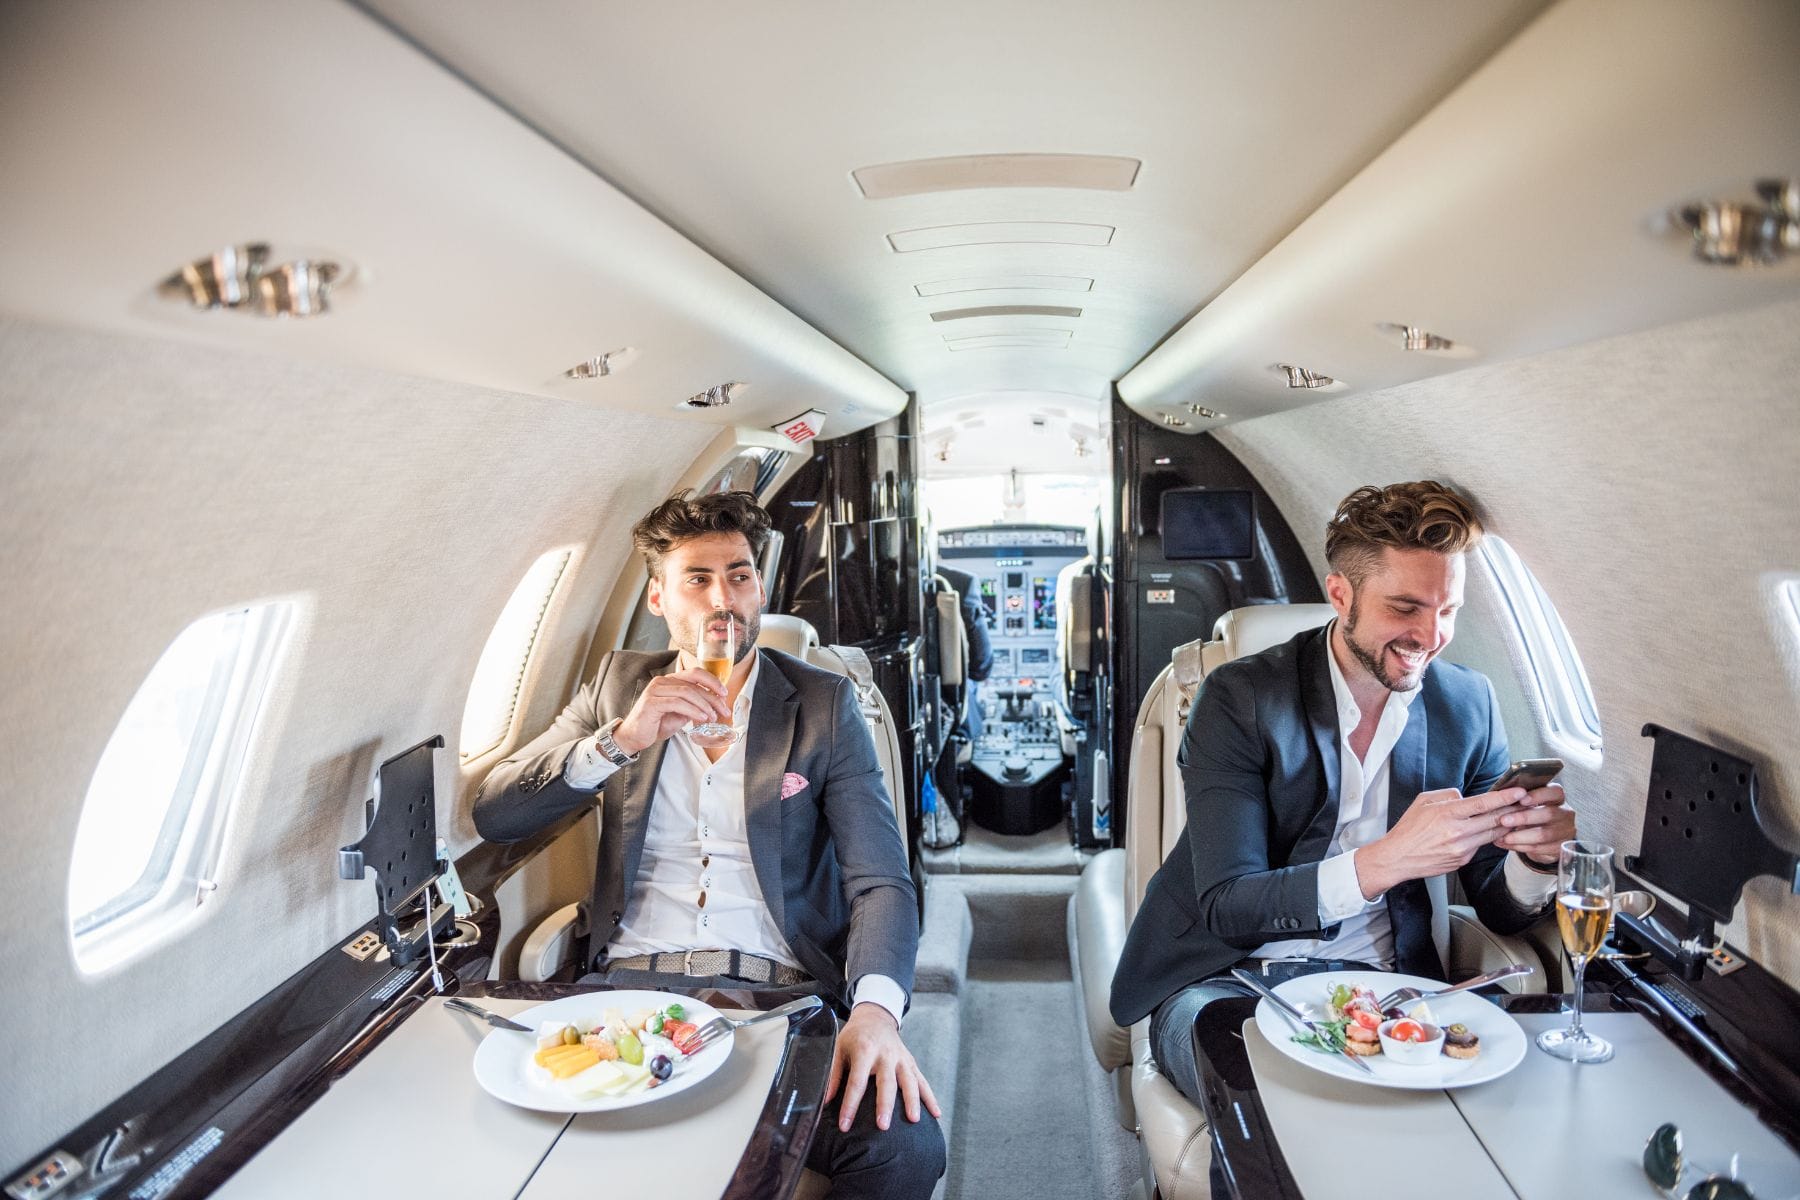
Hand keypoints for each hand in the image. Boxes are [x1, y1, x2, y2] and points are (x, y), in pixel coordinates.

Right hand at [611, 668, 729, 755]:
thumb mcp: (680, 714)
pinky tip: (701, 718)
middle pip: (693, 684)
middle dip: (712, 698)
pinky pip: (677, 703)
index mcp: (670, 681)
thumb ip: (693, 706)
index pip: (695, 674)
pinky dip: (692, 710)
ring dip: (704, 705)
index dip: (712, 681)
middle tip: (723, 710)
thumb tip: (713, 706)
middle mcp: (662, 682)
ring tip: (712, 717)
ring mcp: (655, 690)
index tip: (724, 694)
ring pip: (687, 692)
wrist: (634, 737)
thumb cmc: (655, 724)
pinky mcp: (651, 702)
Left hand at [822, 1004, 940, 1132]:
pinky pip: (922, 1081)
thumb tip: (825, 1100)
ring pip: (909, 1081)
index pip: (857, 1082)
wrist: (875, 1017)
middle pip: (886, 1082)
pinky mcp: (911, 1062)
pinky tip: (936, 1114)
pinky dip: (930, 1097)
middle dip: (885, 1105)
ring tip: (914, 1120)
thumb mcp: (838, 1049)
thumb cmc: (854, 1036)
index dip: (850, 1105)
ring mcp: (901, 1058)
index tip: (845, 1125)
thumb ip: (833, 1074)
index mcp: (865, 1050)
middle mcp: (886, 1054)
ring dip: (912, 1101)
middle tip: (883, 1126)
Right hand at [1355, 786, 1528, 898]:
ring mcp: (1462, 849)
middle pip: (1494, 820)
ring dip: (1506, 825)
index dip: (1504, 797)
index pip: (1483, 804)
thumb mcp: (1422, 802)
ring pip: (1492, 834)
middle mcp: (1458, 832)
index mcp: (1448, 814)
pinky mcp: (1463, 861)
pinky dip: (1487, 838)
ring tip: (1517, 816)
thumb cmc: (1408, 829)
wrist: (1398, 858)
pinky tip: (1491, 832)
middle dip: (1513, 810)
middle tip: (1527, 803)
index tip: (1519, 792)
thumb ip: (1447, 796)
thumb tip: (1465, 797)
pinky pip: (1479, 846)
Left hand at [1493, 783, 1575, 864]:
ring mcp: (1565, 831)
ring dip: (1521, 836)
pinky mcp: (1560, 847)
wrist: (1540, 837)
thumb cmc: (1529, 813)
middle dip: (1524, 817)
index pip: (1555, 792)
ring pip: (1544, 834)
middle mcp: (1565, 813)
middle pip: (1549, 814)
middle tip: (1504, 820)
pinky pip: (1541, 848)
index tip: (1521, 799)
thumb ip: (1519, 798)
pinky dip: (1522, 847)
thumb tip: (1502, 795)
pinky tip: (1508, 844)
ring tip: (1504, 837)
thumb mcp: (1526, 803)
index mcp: (1557, 797)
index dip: (1539, 795)